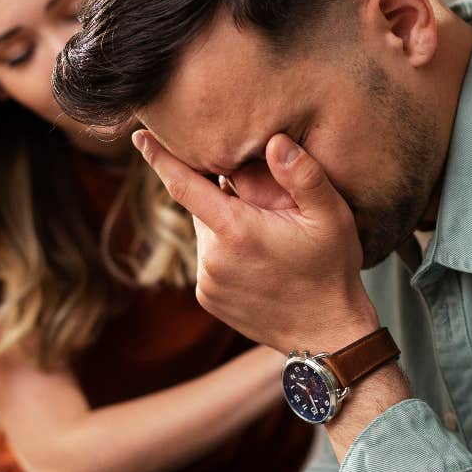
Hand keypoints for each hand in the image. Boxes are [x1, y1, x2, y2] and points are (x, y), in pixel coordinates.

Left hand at [134, 129, 378, 353]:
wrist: (328, 334)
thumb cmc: (331, 270)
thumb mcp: (331, 216)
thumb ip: (303, 175)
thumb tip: (275, 141)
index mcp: (236, 231)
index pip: (184, 185)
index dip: (160, 157)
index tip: (139, 136)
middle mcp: (212, 259)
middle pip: (202, 207)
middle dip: (223, 196)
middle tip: (265, 204)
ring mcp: (207, 282)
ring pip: (207, 234)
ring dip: (226, 225)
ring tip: (268, 236)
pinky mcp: (208, 299)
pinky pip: (209, 260)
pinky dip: (226, 251)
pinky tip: (259, 259)